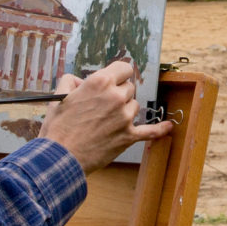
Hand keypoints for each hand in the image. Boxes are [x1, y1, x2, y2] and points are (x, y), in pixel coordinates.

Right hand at [37, 58, 170, 173]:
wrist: (61, 157)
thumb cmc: (58, 128)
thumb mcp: (59, 97)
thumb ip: (71, 81)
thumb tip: (79, 81)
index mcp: (100, 82)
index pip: (123, 68)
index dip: (118, 74)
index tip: (115, 80)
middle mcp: (116, 96)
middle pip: (129, 88)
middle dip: (118, 94)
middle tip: (103, 106)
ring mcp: (125, 117)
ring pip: (135, 107)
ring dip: (125, 111)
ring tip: (106, 121)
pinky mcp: (128, 136)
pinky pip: (150, 131)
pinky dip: (159, 129)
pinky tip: (168, 126)